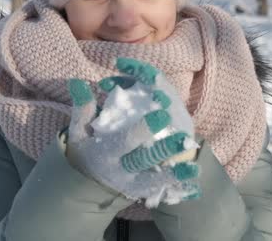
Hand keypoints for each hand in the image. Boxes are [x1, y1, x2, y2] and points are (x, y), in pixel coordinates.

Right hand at [65, 58, 200, 206]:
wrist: (82, 185)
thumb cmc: (86, 149)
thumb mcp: (79, 132)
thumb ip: (82, 109)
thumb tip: (77, 81)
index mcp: (104, 152)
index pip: (124, 140)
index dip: (142, 128)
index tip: (162, 114)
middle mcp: (119, 168)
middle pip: (143, 159)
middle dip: (163, 149)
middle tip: (182, 137)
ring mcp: (132, 182)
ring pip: (155, 178)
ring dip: (175, 172)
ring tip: (194, 165)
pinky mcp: (142, 190)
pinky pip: (161, 188)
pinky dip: (176, 184)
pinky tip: (193, 180)